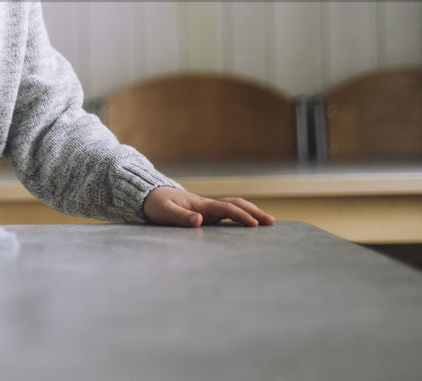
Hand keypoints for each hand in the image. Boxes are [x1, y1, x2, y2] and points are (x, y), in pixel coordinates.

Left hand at [142, 186, 274, 227]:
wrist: (150, 195)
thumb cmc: (156, 205)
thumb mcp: (164, 212)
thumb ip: (180, 217)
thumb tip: (199, 221)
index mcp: (201, 205)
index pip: (226, 208)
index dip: (241, 216)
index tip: (255, 225)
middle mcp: (208, 205)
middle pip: (236, 204)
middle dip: (254, 212)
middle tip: (272, 222)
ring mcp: (208, 208)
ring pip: (234, 207)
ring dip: (251, 212)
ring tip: (268, 222)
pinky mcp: (205, 213)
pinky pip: (228, 213)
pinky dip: (242, 216)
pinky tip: (249, 224)